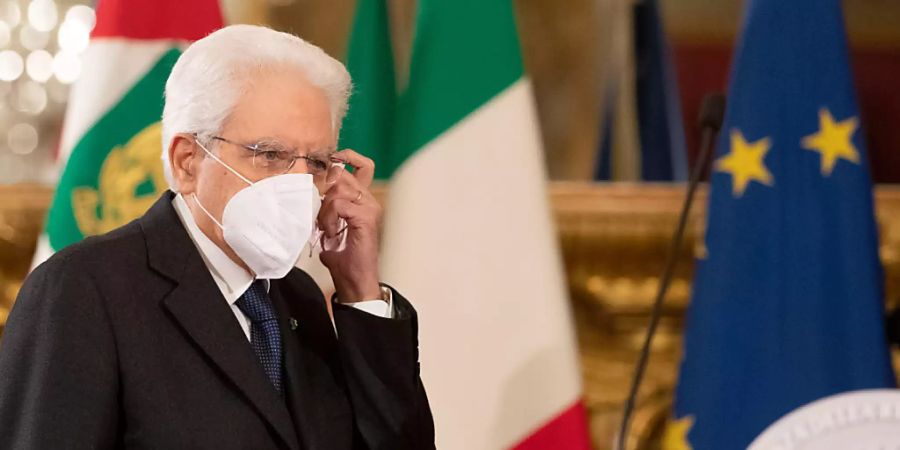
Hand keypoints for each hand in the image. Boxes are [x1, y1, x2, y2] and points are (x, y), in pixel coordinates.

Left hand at [316, 149, 382, 302]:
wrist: (355, 282)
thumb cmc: (344, 259)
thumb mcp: (329, 228)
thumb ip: (325, 211)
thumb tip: (307, 201)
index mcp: (362, 201)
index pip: (361, 166)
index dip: (346, 158)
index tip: (330, 160)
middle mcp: (369, 200)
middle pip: (342, 174)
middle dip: (324, 189)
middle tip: (321, 213)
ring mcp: (370, 208)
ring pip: (338, 188)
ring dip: (325, 207)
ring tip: (325, 227)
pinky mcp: (366, 218)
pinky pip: (339, 204)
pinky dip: (329, 218)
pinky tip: (330, 233)